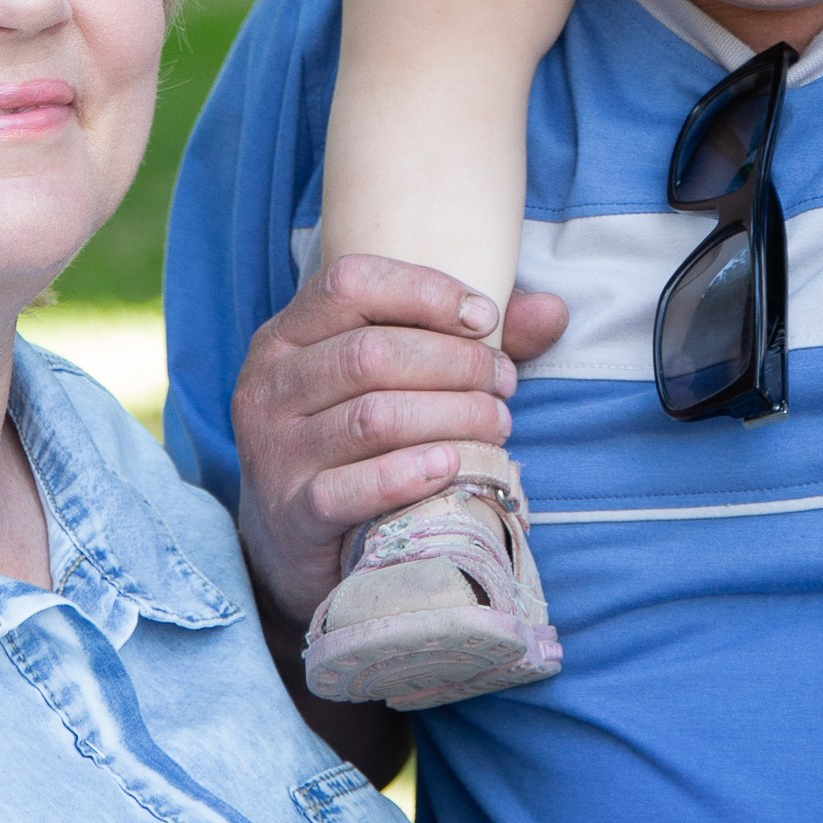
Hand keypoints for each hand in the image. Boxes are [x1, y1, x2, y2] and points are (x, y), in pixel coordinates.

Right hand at [231, 252, 569, 631]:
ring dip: (452, 416)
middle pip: (372, 353)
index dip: (425, 291)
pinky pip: (350, 489)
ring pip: (373, 418)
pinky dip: (409, 474)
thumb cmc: (356, 440)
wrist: (294, 539)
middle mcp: (269, 387)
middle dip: (457, 364)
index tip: (485, 318)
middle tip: (504, 385)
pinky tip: (452, 465)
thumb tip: (552, 311)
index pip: (348, 283)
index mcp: (287, 335)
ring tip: (496, 425)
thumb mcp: (393, 378)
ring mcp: (274, 452)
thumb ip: (468, 339)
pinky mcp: (291, 514)